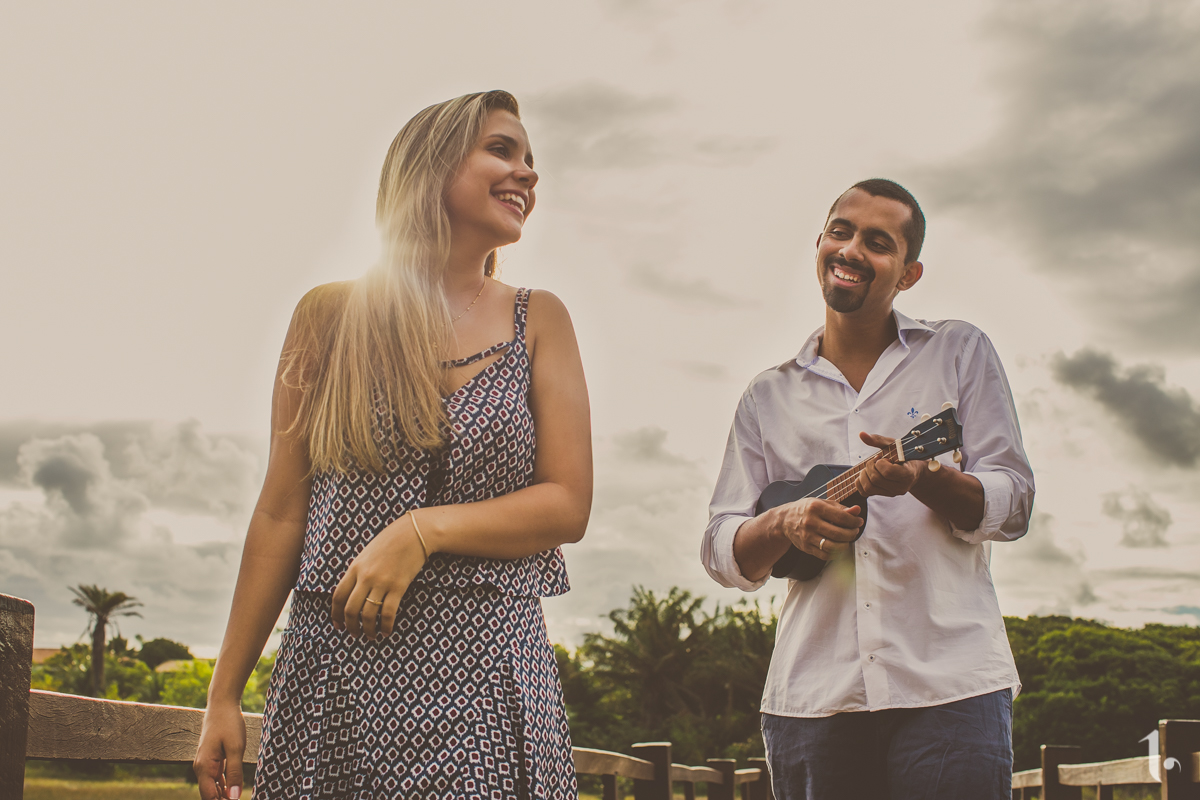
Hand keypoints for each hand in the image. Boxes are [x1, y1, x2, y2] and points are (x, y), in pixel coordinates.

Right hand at [193, 701, 245, 799]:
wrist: (222, 704)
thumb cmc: (229, 723)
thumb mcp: (236, 748)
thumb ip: (235, 773)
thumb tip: (234, 798)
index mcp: (204, 767)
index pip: (209, 797)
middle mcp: (201, 768)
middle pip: (210, 795)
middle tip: (239, 799)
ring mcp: (206, 764)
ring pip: (213, 788)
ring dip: (224, 795)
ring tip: (237, 798)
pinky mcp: (212, 760)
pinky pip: (216, 779)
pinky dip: (224, 786)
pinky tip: (234, 791)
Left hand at [332, 513, 427, 638]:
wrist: (414, 533)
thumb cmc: (391, 541)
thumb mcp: (367, 554)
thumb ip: (358, 571)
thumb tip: (352, 592)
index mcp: (355, 568)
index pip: (338, 596)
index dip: (336, 614)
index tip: (338, 624)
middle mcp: (365, 577)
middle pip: (351, 609)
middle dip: (350, 626)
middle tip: (354, 634)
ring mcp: (382, 582)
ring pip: (368, 614)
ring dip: (368, 630)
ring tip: (371, 636)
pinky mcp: (398, 587)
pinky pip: (388, 612)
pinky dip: (386, 626)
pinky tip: (387, 631)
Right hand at [772, 497, 863, 560]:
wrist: (785, 520)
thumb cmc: (806, 510)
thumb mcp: (822, 503)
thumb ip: (841, 508)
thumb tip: (857, 511)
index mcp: (815, 507)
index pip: (841, 517)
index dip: (854, 521)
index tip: (858, 522)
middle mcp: (810, 522)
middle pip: (838, 533)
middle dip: (852, 534)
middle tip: (854, 531)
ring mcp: (807, 536)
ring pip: (833, 547)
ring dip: (845, 545)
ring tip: (847, 539)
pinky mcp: (806, 547)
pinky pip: (825, 555)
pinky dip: (835, 553)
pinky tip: (838, 546)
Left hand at [856, 432, 925, 497]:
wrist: (912, 470)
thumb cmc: (903, 455)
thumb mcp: (894, 445)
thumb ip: (878, 440)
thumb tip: (861, 434)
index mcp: (907, 475)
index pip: (887, 472)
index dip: (880, 463)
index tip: (884, 458)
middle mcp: (900, 487)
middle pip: (875, 479)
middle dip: (870, 466)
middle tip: (876, 460)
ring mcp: (891, 493)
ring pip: (868, 487)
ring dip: (865, 474)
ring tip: (872, 467)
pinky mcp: (883, 495)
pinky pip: (864, 492)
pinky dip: (860, 482)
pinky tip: (868, 474)